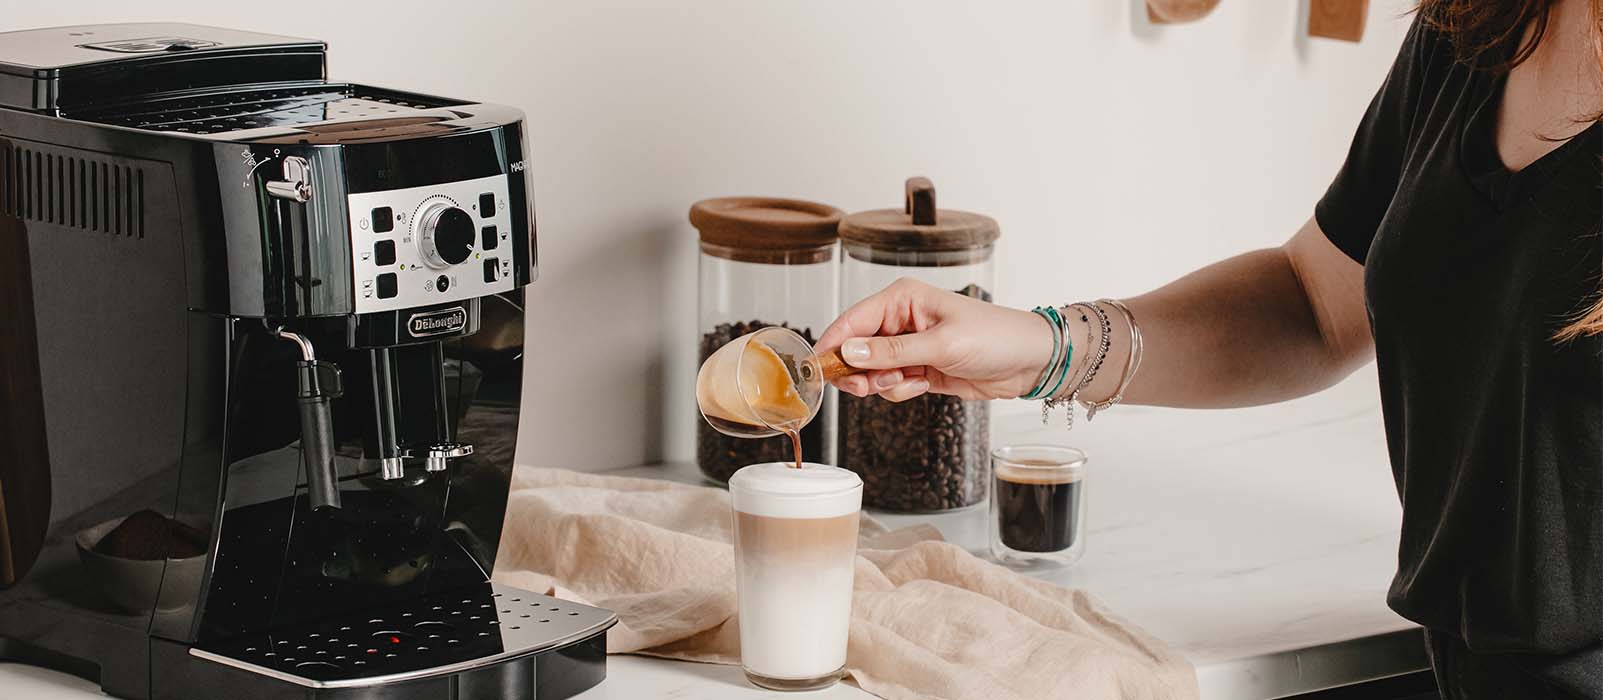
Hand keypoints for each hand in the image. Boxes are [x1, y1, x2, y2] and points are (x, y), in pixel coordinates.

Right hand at [814, 278, 1053, 401]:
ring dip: (883, 382)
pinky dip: (901, 390)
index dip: (834, 343)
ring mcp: (909, 347)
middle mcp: (901, 320)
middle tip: (865, 386)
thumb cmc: (994, 337)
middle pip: (856, 348)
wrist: (1029, 361)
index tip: (818, 367)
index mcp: (903, 299)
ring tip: (910, 381)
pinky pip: (891, 384)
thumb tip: (849, 353)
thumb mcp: (941, 344)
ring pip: (871, 371)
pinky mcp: (919, 369)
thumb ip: (892, 352)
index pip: (854, 320)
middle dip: (860, 370)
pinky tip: (923, 385)